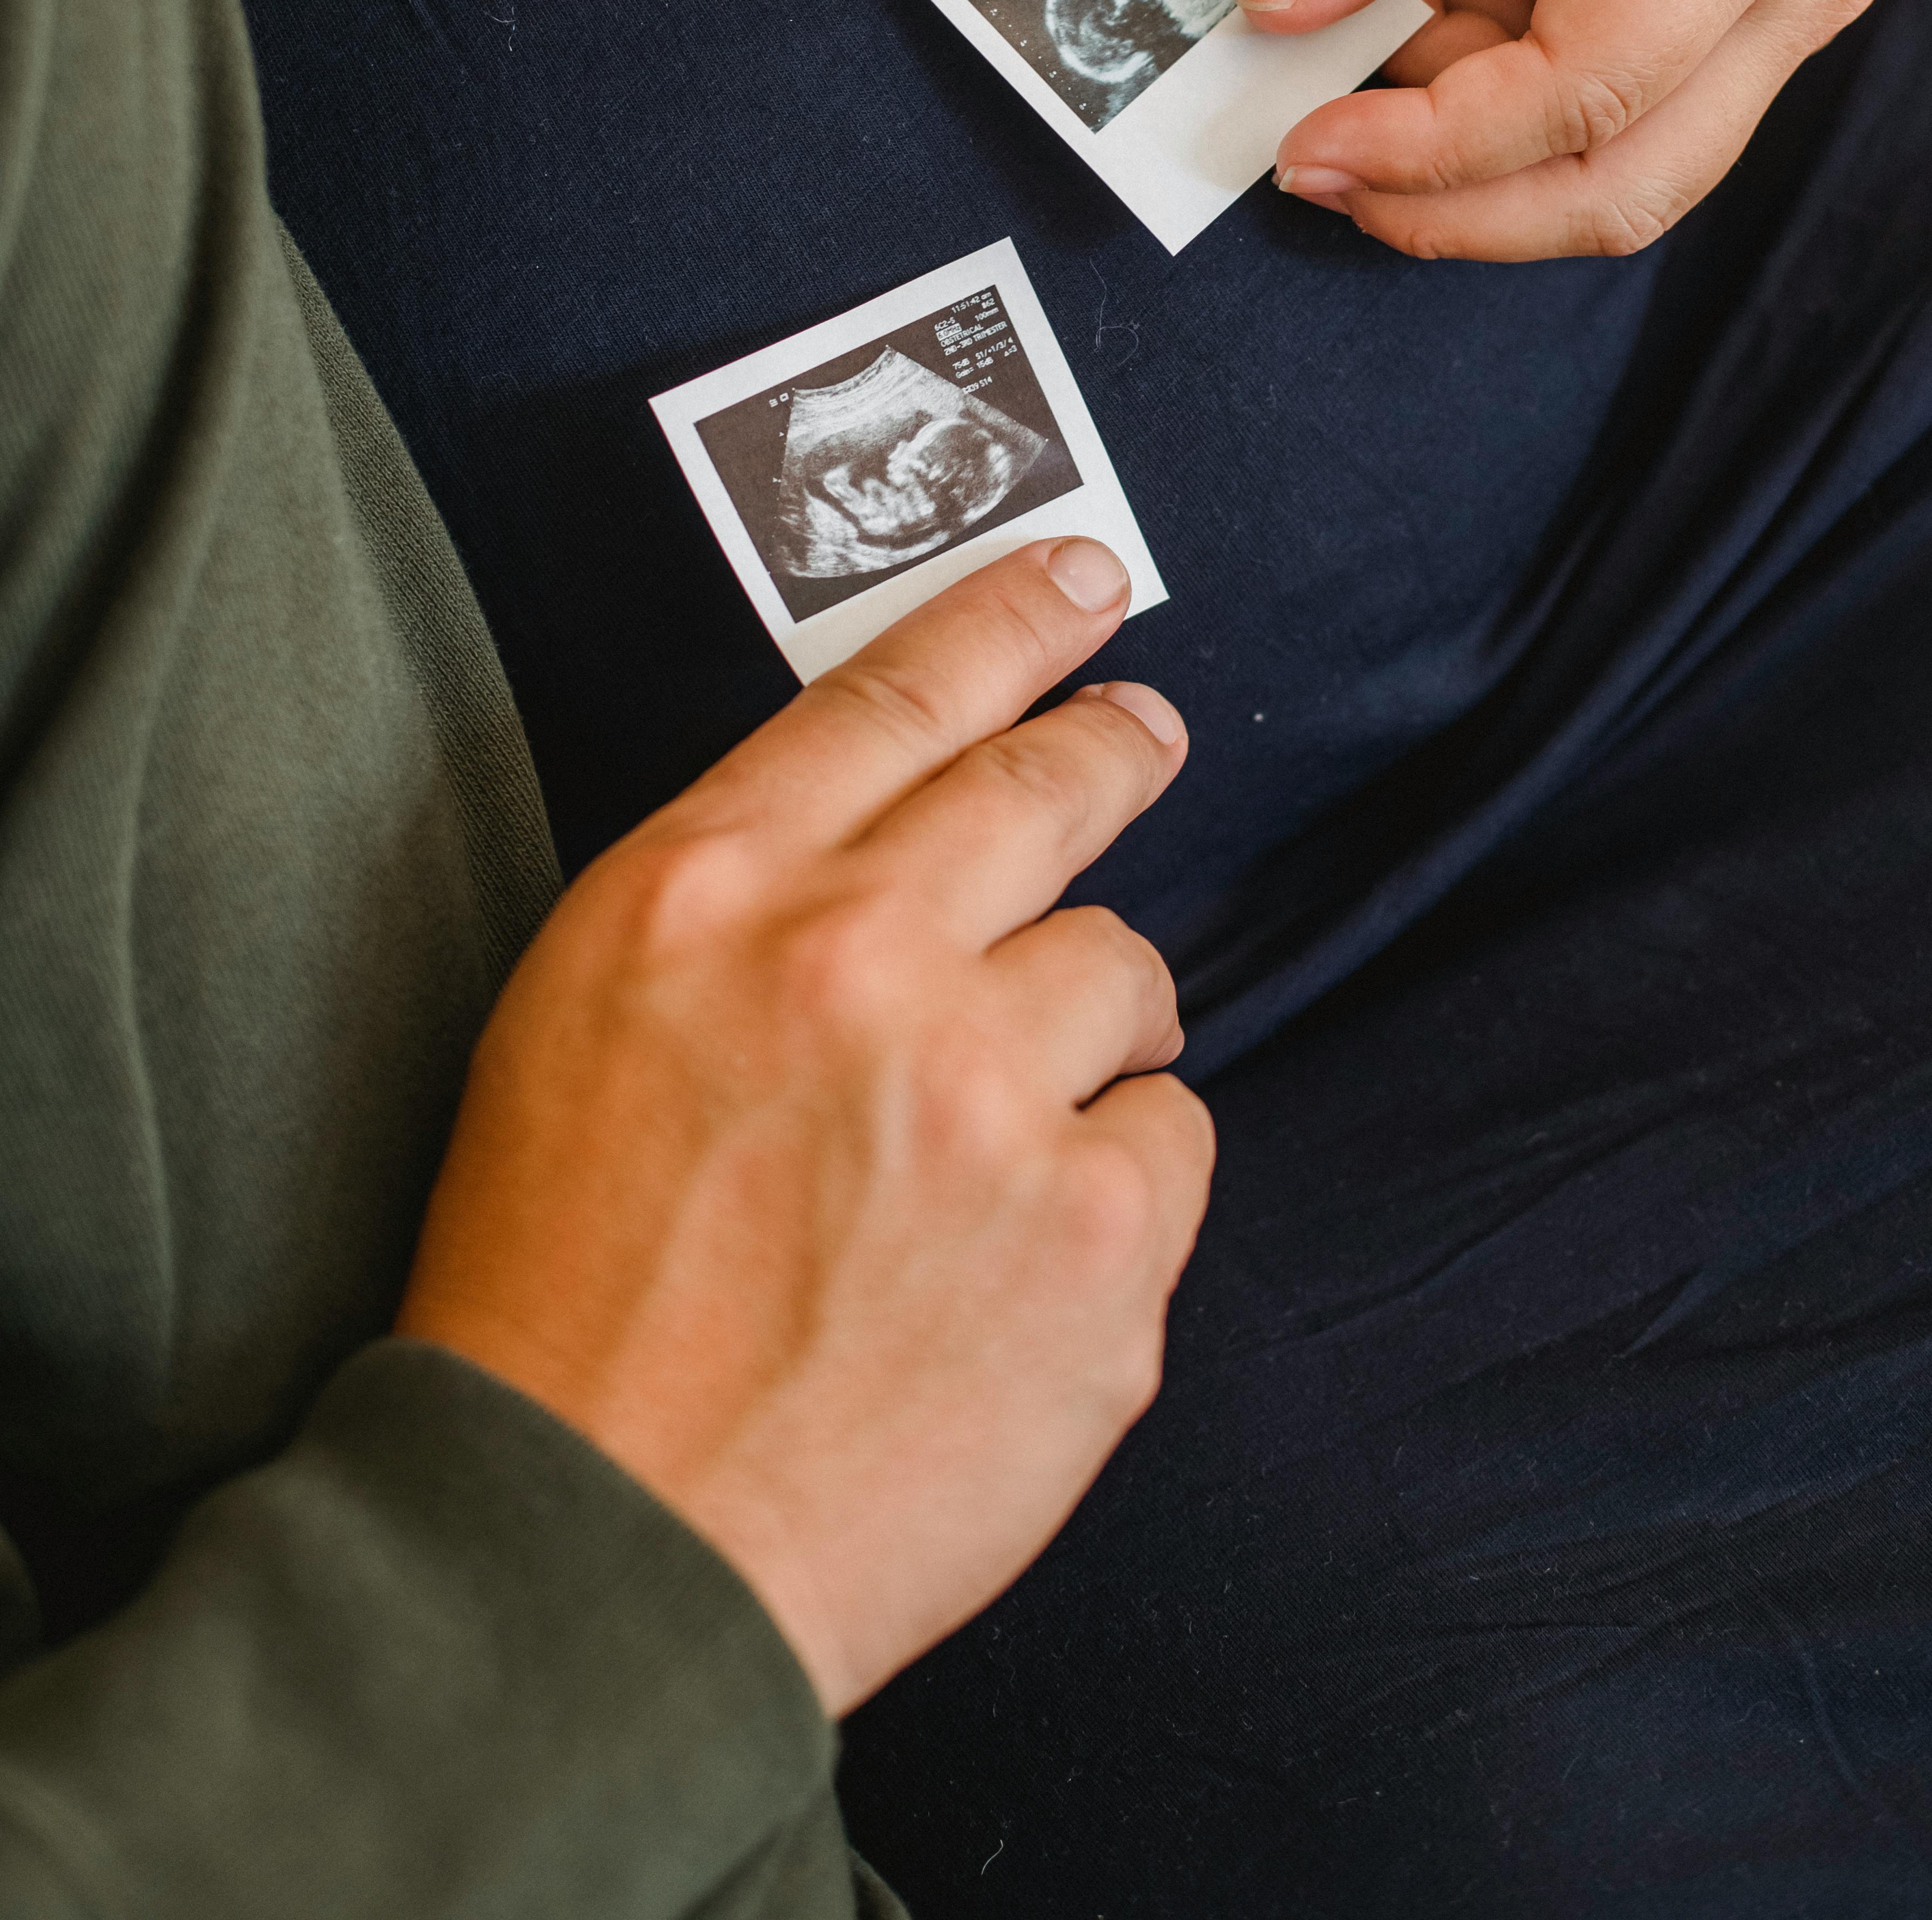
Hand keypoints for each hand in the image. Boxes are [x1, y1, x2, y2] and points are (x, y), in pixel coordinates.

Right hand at [397, 538, 1210, 1718]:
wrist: (593, 1551)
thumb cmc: (560, 1291)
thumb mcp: (584, 1022)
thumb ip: (742, 902)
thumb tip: (904, 824)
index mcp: (710, 897)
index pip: (897, 694)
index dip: (1010, 618)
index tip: (1085, 579)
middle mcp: (860, 963)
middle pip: (1051, 787)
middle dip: (1112, 747)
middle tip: (1141, 735)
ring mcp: (990, 1100)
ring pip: (1129, 975)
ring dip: (1088, 1033)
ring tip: (997, 1140)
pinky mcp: (1095, 1244)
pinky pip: (1171, 1140)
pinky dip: (1115, 1184)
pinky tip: (1020, 1261)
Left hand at [1242, 0, 1909, 259]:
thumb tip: (1281, 3)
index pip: (1579, 90)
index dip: (1428, 145)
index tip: (1299, 144)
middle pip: (1618, 184)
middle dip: (1450, 201)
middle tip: (1307, 157)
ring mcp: (1797, 4)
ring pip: (1623, 166)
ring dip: (1477, 136)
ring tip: (1390, 3)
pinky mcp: (1761, 6)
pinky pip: (1628, 106)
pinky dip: (1512, 85)